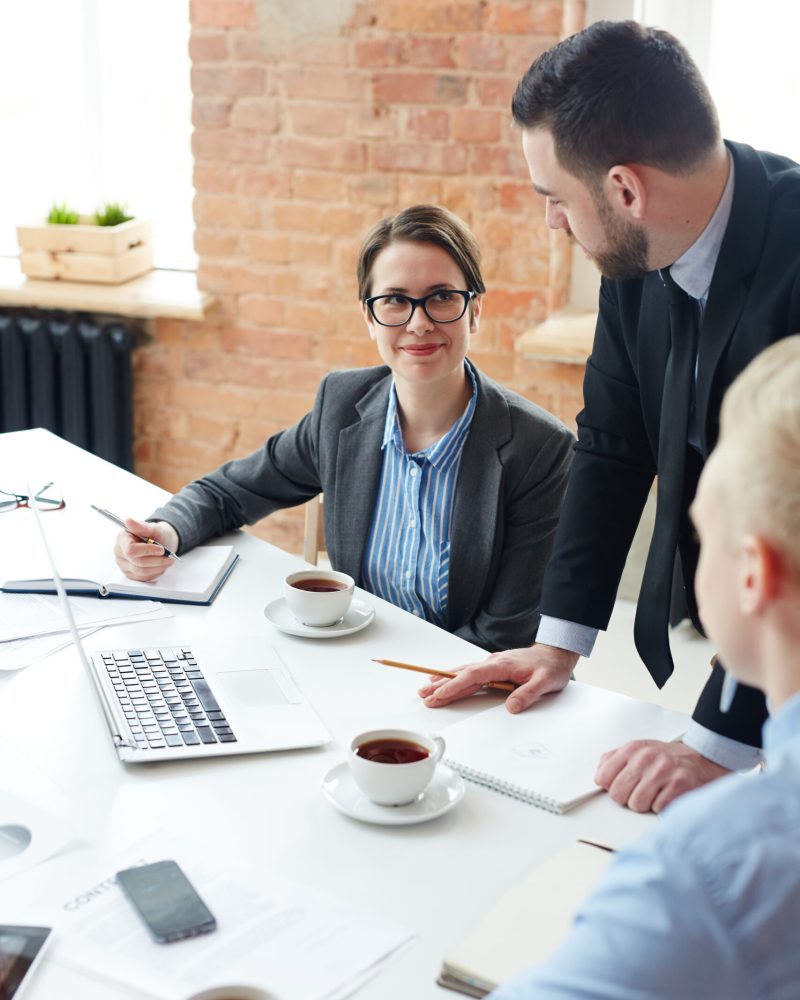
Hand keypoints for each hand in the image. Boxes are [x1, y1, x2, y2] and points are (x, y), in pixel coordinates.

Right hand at [113, 517, 179, 581]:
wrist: (161, 543)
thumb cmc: (157, 535)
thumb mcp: (154, 528)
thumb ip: (142, 526)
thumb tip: (128, 520)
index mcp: (122, 539)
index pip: (131, 550)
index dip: (148, 551)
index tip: (162, 549)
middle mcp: (120, 552)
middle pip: (137, 563)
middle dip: (157, 560)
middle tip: (170, 557)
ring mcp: (124, 565)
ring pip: (141, 572)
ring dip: (158, 567)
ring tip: (168, 560)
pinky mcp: (130, 574)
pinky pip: (144, 578)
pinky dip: (155, 572)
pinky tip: (160, 565)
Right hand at [419, 644, 577, 712]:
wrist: (555, 654)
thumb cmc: (550, 668)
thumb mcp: (545, 683)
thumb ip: (528, 694)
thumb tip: (511, 707)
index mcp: (502, 665)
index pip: (473, 676)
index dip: (455, 685)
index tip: (440, 694)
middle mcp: (493, 662)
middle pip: (462, 673)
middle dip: (442, 685)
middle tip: (424, 696)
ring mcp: (491, 664)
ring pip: (463, 672)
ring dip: (444, 680)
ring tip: (425, 689)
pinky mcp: (492, 668)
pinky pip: (469, 672)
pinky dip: (454, 677)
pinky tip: (443, 681)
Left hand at [595, 740, 729, 812]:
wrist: (703, 760)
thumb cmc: (668, 759)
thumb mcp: (639, 751)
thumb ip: (614, 759)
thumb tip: (599, 776)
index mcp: (633, 749)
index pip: (603, 777)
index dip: (610, 786)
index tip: (620, 786)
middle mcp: (646, 757)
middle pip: (618, 794)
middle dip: (627, 797)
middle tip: (641, 791)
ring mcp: (663, 771)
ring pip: (636, 804)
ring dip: (645, 804)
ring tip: (656, 793)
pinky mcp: (679, 785)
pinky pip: (657, 808)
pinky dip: (661, 807)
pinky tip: (668, 796)